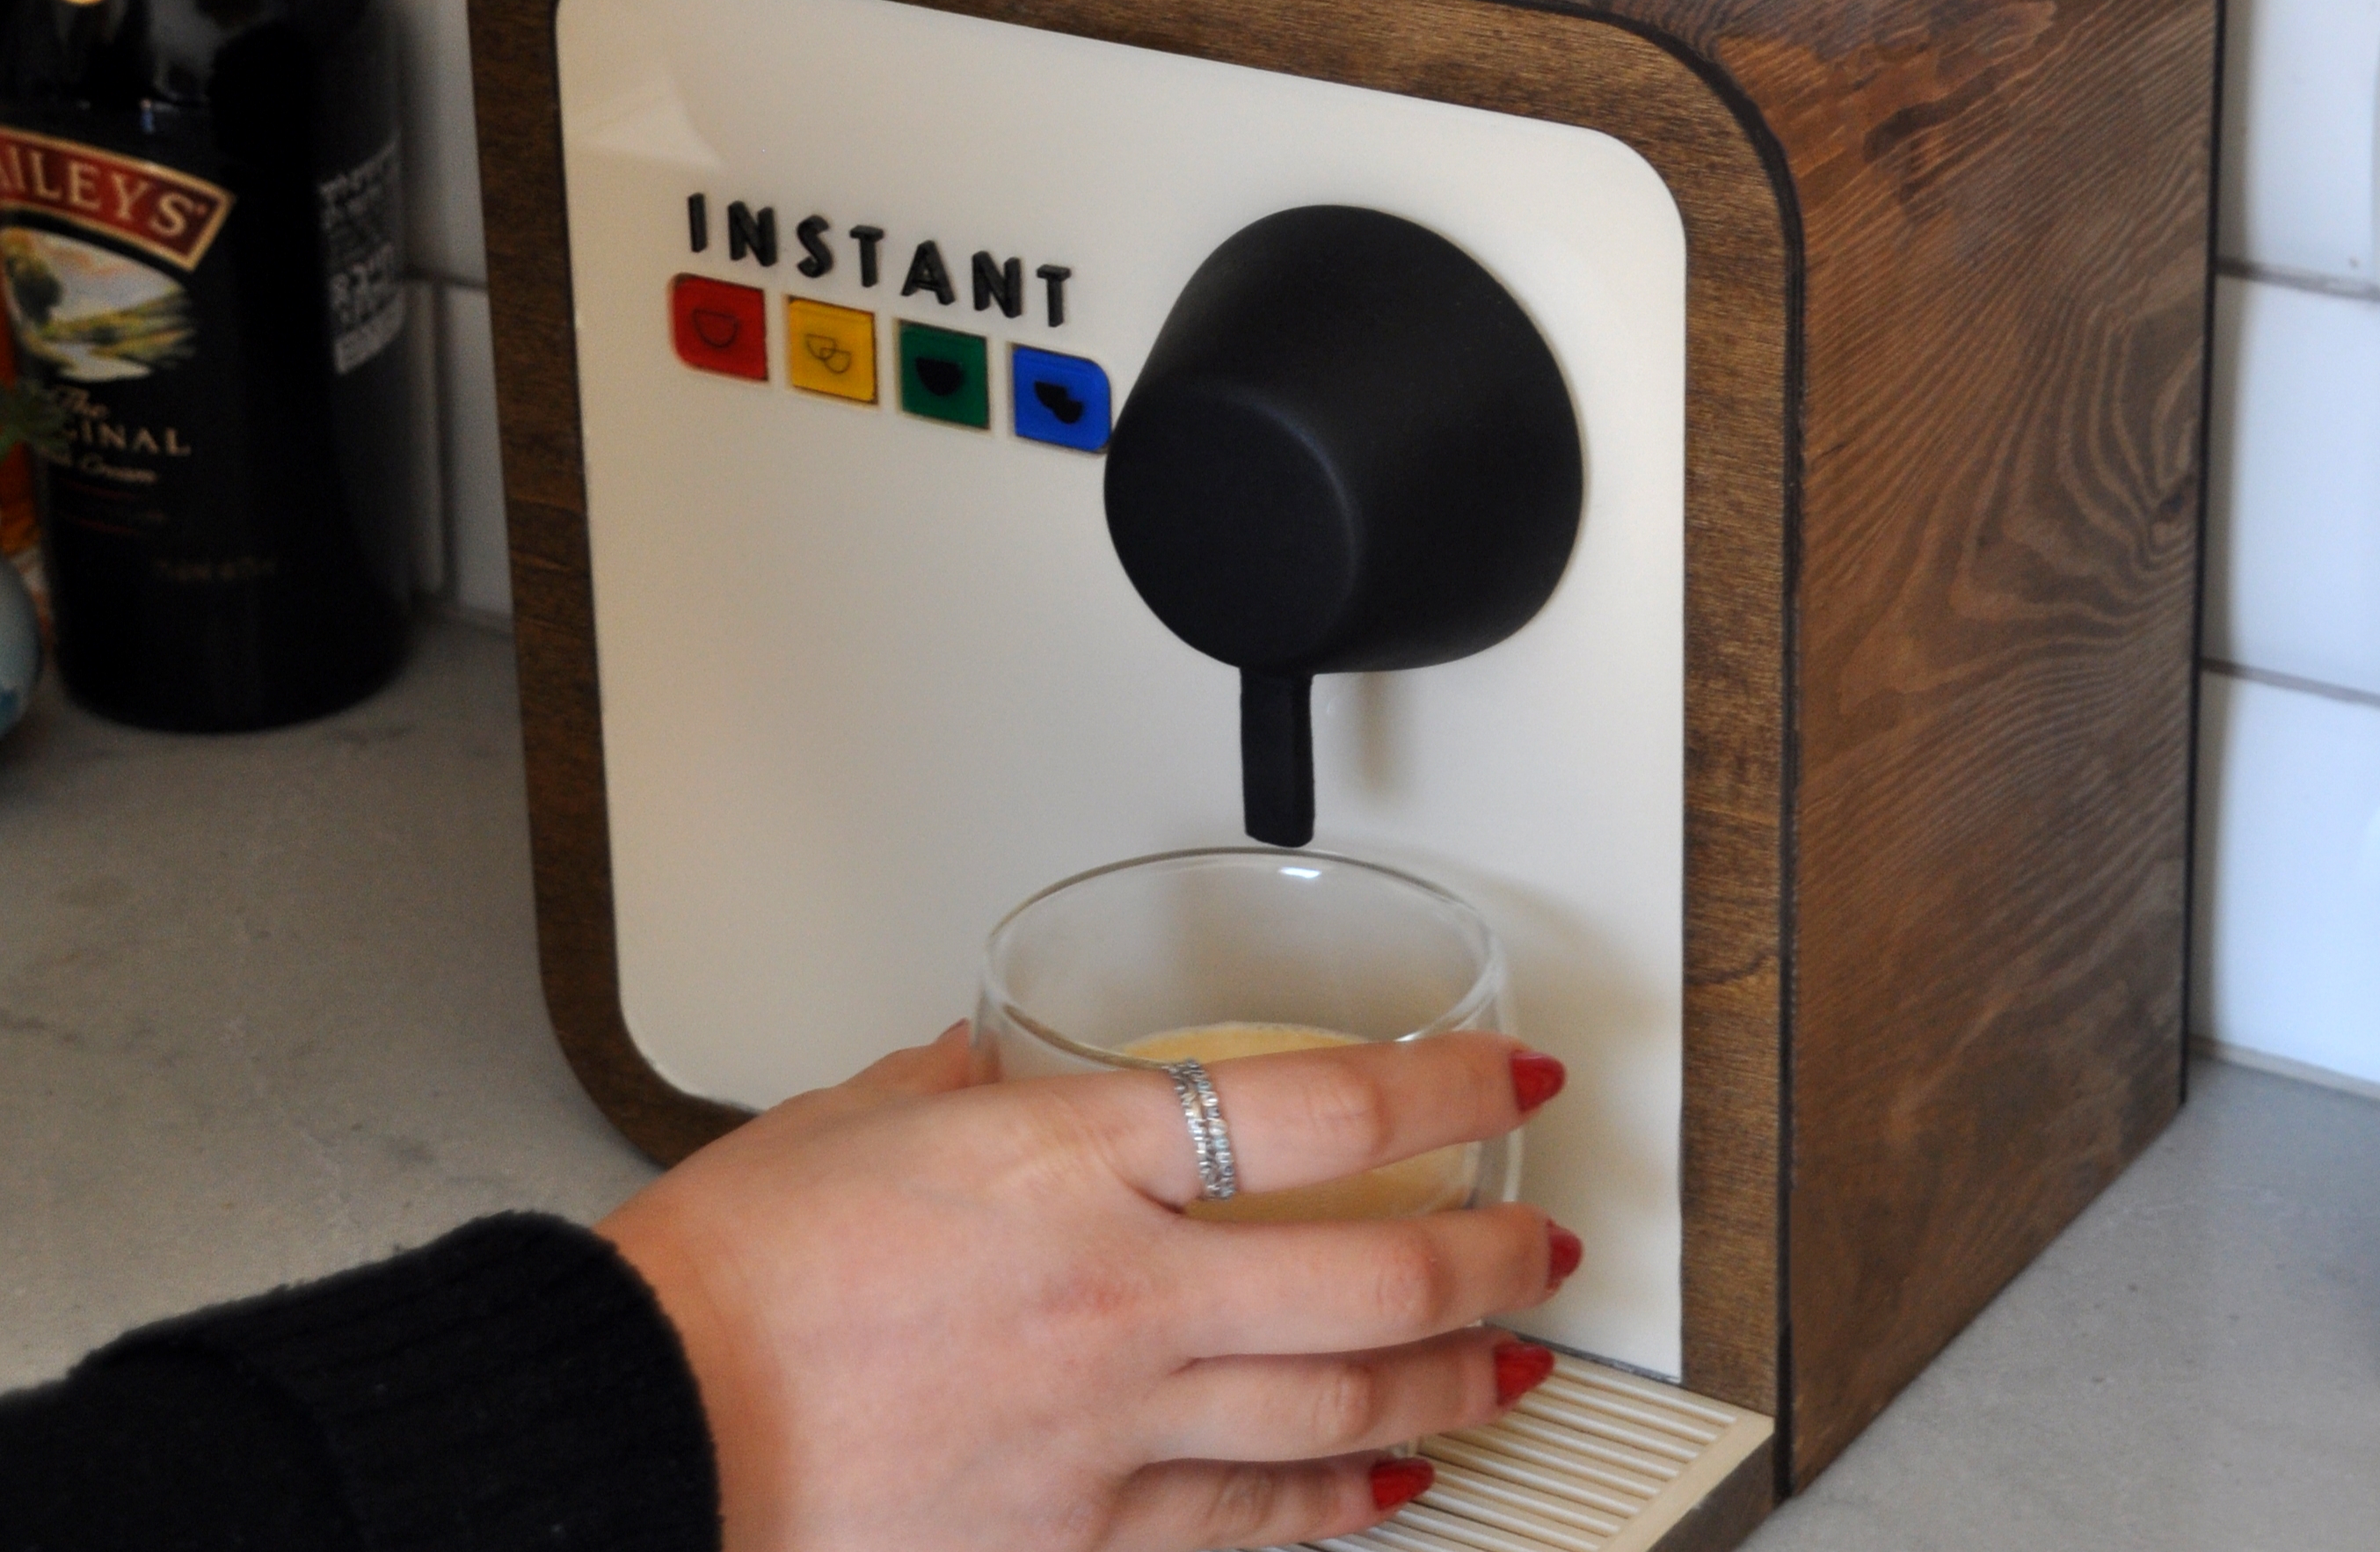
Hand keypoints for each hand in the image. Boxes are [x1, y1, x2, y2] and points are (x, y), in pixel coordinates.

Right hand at [599, 1025, 1576, 1551]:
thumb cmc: (722, 1278)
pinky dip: (1338, 1510)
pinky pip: (1251, 1529)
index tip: (1509, 1078)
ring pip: (1343, 1411)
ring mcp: (1111, 1429)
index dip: (1447, 1084)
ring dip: (1452, 1387)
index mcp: (1072, 1161)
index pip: (1324, 1106)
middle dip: (1493, 1258)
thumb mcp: (846, 1122)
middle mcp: (1122, 1293)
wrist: (633, 1434)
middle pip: (1375, 1275)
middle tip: (1547, 1247)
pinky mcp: (1079, 1539)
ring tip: (1512, 1370)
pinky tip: (1388, 1494)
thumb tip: (996, 1073)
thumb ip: (953, 1088)